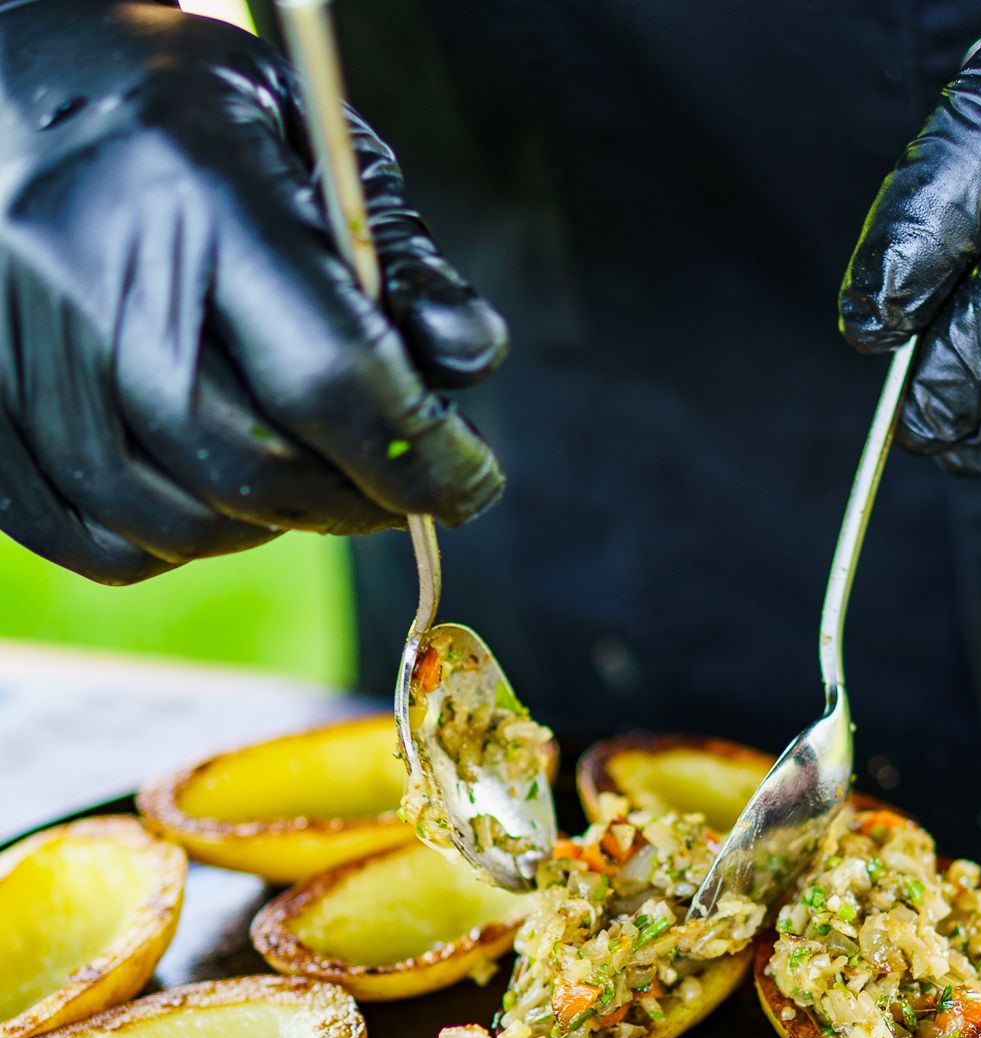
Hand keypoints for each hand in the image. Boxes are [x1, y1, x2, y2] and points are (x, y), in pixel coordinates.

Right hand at [0, 0, 506, 582]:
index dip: (420, 455)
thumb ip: (394, 255)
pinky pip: (93, 541)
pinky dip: (173, 545)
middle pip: (254, 465)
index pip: (330, 376)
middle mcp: (85, 271)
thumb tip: (469, 359)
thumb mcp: (301, 137)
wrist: (1, 86)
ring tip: (304, 484)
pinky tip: (211, 494)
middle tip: (395, 489)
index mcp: (189, 186)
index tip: (471, 480)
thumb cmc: (173, 114)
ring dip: (267, 528)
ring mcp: (16, 348)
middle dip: (354, 502)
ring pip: (175, 522)